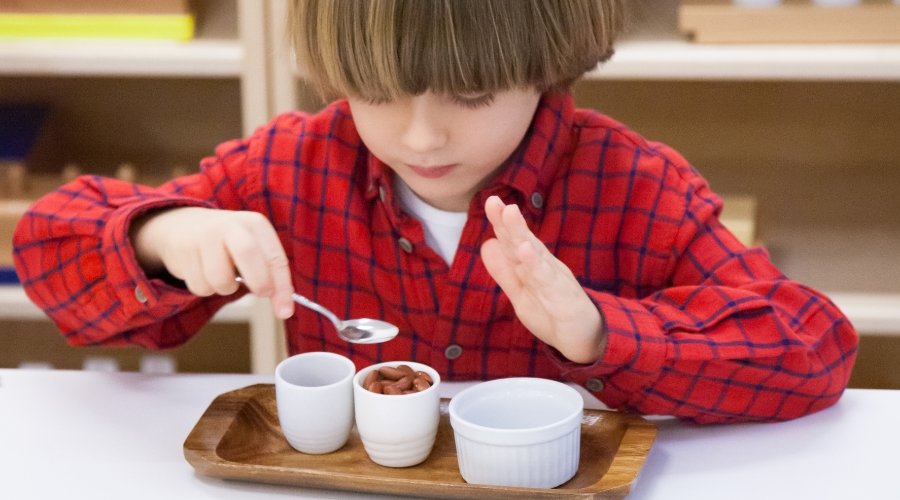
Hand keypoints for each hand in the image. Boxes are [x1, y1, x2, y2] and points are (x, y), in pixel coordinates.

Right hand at [131, 207, 294, 318]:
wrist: (183, 226)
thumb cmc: (228, 245)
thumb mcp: (252, 248)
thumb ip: (269, 274)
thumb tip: (284, 308)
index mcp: (255, 224)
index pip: (275, 257)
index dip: (283, 288)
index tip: (285, 312)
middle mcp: (230, 225)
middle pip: (248, 254)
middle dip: (258, 281)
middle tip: (260, 293)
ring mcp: (205, 237)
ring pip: (221, 279)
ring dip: (225, 289)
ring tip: (223, 276)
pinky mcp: (184, 251)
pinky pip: (200, 287)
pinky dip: (205, 288)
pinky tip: (203, 272)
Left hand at [480, 196, 603, 363]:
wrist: (585, 339)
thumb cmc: (553, 312)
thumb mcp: (522, 292)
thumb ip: (505, 270)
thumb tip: (486, 244)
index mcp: (534, 264)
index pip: (515, 241)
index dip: (501, 223)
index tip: (491, 201)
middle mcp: (545, 266)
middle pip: (524, 241)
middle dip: (509, 222)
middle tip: (494, 201)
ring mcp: (556, 280)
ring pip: (536, 255)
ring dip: (521, 234)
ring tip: (510, 213)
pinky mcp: (564, 298)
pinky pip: (548, 280)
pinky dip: (536, 265)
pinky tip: (525, 251)